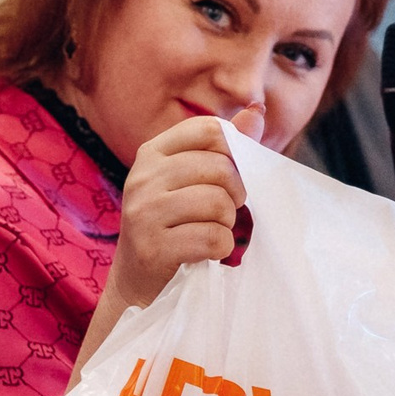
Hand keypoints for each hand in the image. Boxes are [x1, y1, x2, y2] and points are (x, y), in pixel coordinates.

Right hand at [76, 113, 247, 369]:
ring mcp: (144, 213)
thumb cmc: (173, 227)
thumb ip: (224, 147)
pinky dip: (221, 249)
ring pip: (218, 204)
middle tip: (224, 214)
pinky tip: (206, 254)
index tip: (228, 179)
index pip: (209, 130)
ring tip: (211, 233)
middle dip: (235, 195)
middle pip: (220, 168)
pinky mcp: (152, 248)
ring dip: (227, 225)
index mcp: (152, 152)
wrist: (138, 284)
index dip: (233, 154)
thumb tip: (256, 110)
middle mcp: (142, 177)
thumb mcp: (191, 182)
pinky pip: (212, 239)